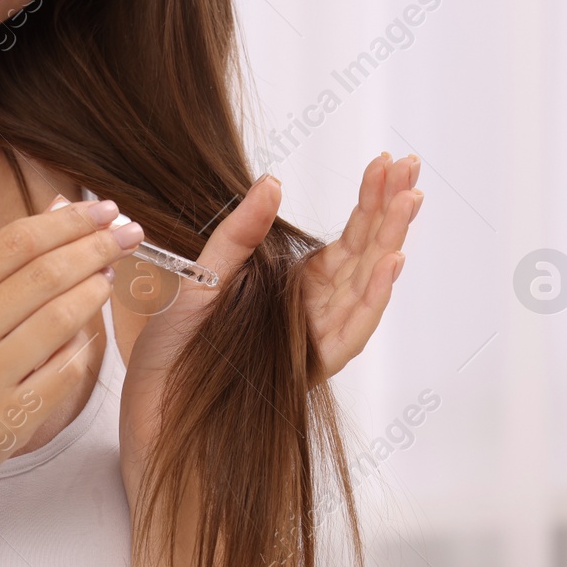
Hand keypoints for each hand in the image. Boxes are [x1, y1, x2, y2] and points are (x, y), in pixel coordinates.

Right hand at [0, 197, 135, 478]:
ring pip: (61, 319)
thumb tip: (58, 210)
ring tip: (110, 275)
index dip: (67, 222)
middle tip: (128, 233)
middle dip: (96, 247)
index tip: (102, 210)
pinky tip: (89, 329)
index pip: (16, 242)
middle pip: (45, 274)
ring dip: (96, 290)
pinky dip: (83, 345)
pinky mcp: (7, 418)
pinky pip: (65, 370)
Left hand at [116, 153, 421, 499]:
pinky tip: (390, 262)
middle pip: (366, 252)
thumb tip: (273, 182)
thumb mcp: (204, 275)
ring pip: (367, 285)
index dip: (370, 199)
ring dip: (390, 242)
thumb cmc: (176, 347)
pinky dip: (372, 296)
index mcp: (299, 285)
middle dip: (390, 209)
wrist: (155, 405)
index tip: (389, 161)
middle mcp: (317, 309)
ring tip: (408, 201)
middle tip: (410, 166)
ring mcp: (317, 337)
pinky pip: (351, 330)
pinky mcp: (309, 364)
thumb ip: (239, 233)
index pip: (348, 235)